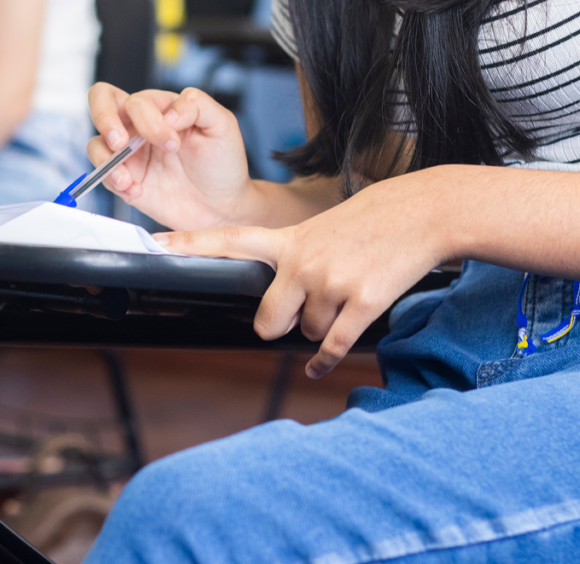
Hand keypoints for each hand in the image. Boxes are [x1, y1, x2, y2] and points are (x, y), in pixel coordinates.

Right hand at [87, 83, 254, 230]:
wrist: (222, 206)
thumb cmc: (223, 163)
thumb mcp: (222, 125)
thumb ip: (198, 105)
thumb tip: (169, 112)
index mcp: (162, 108)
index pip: (138, 99)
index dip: (149, 120)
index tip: (173, 144)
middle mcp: (141, 126)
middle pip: (101, 100)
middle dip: (104, 119)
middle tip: (121, 143)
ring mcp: (130, 154)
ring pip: (95, 143)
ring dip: (106, 160)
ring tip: (128, 179)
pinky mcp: (125, 180)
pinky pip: (103, 176)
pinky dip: (113, 183)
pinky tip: (136, 190)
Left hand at [155, 167, 454, 377]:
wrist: (425, 211)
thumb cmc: (374, 218)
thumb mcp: (323, 226)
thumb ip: (294, 255)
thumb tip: (285, 302)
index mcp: (289, 239)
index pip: (230, 240)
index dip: (189, 244)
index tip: (154, 243)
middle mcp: (303, 262)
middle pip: (266, 322)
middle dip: (278, 326)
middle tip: (297, 313)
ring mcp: (332, 283)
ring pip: (307, 333)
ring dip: (322, 326)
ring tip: (346, 295)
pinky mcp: (363, 303)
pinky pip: (332, 347)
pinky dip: (325, 361)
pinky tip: (320, 367)